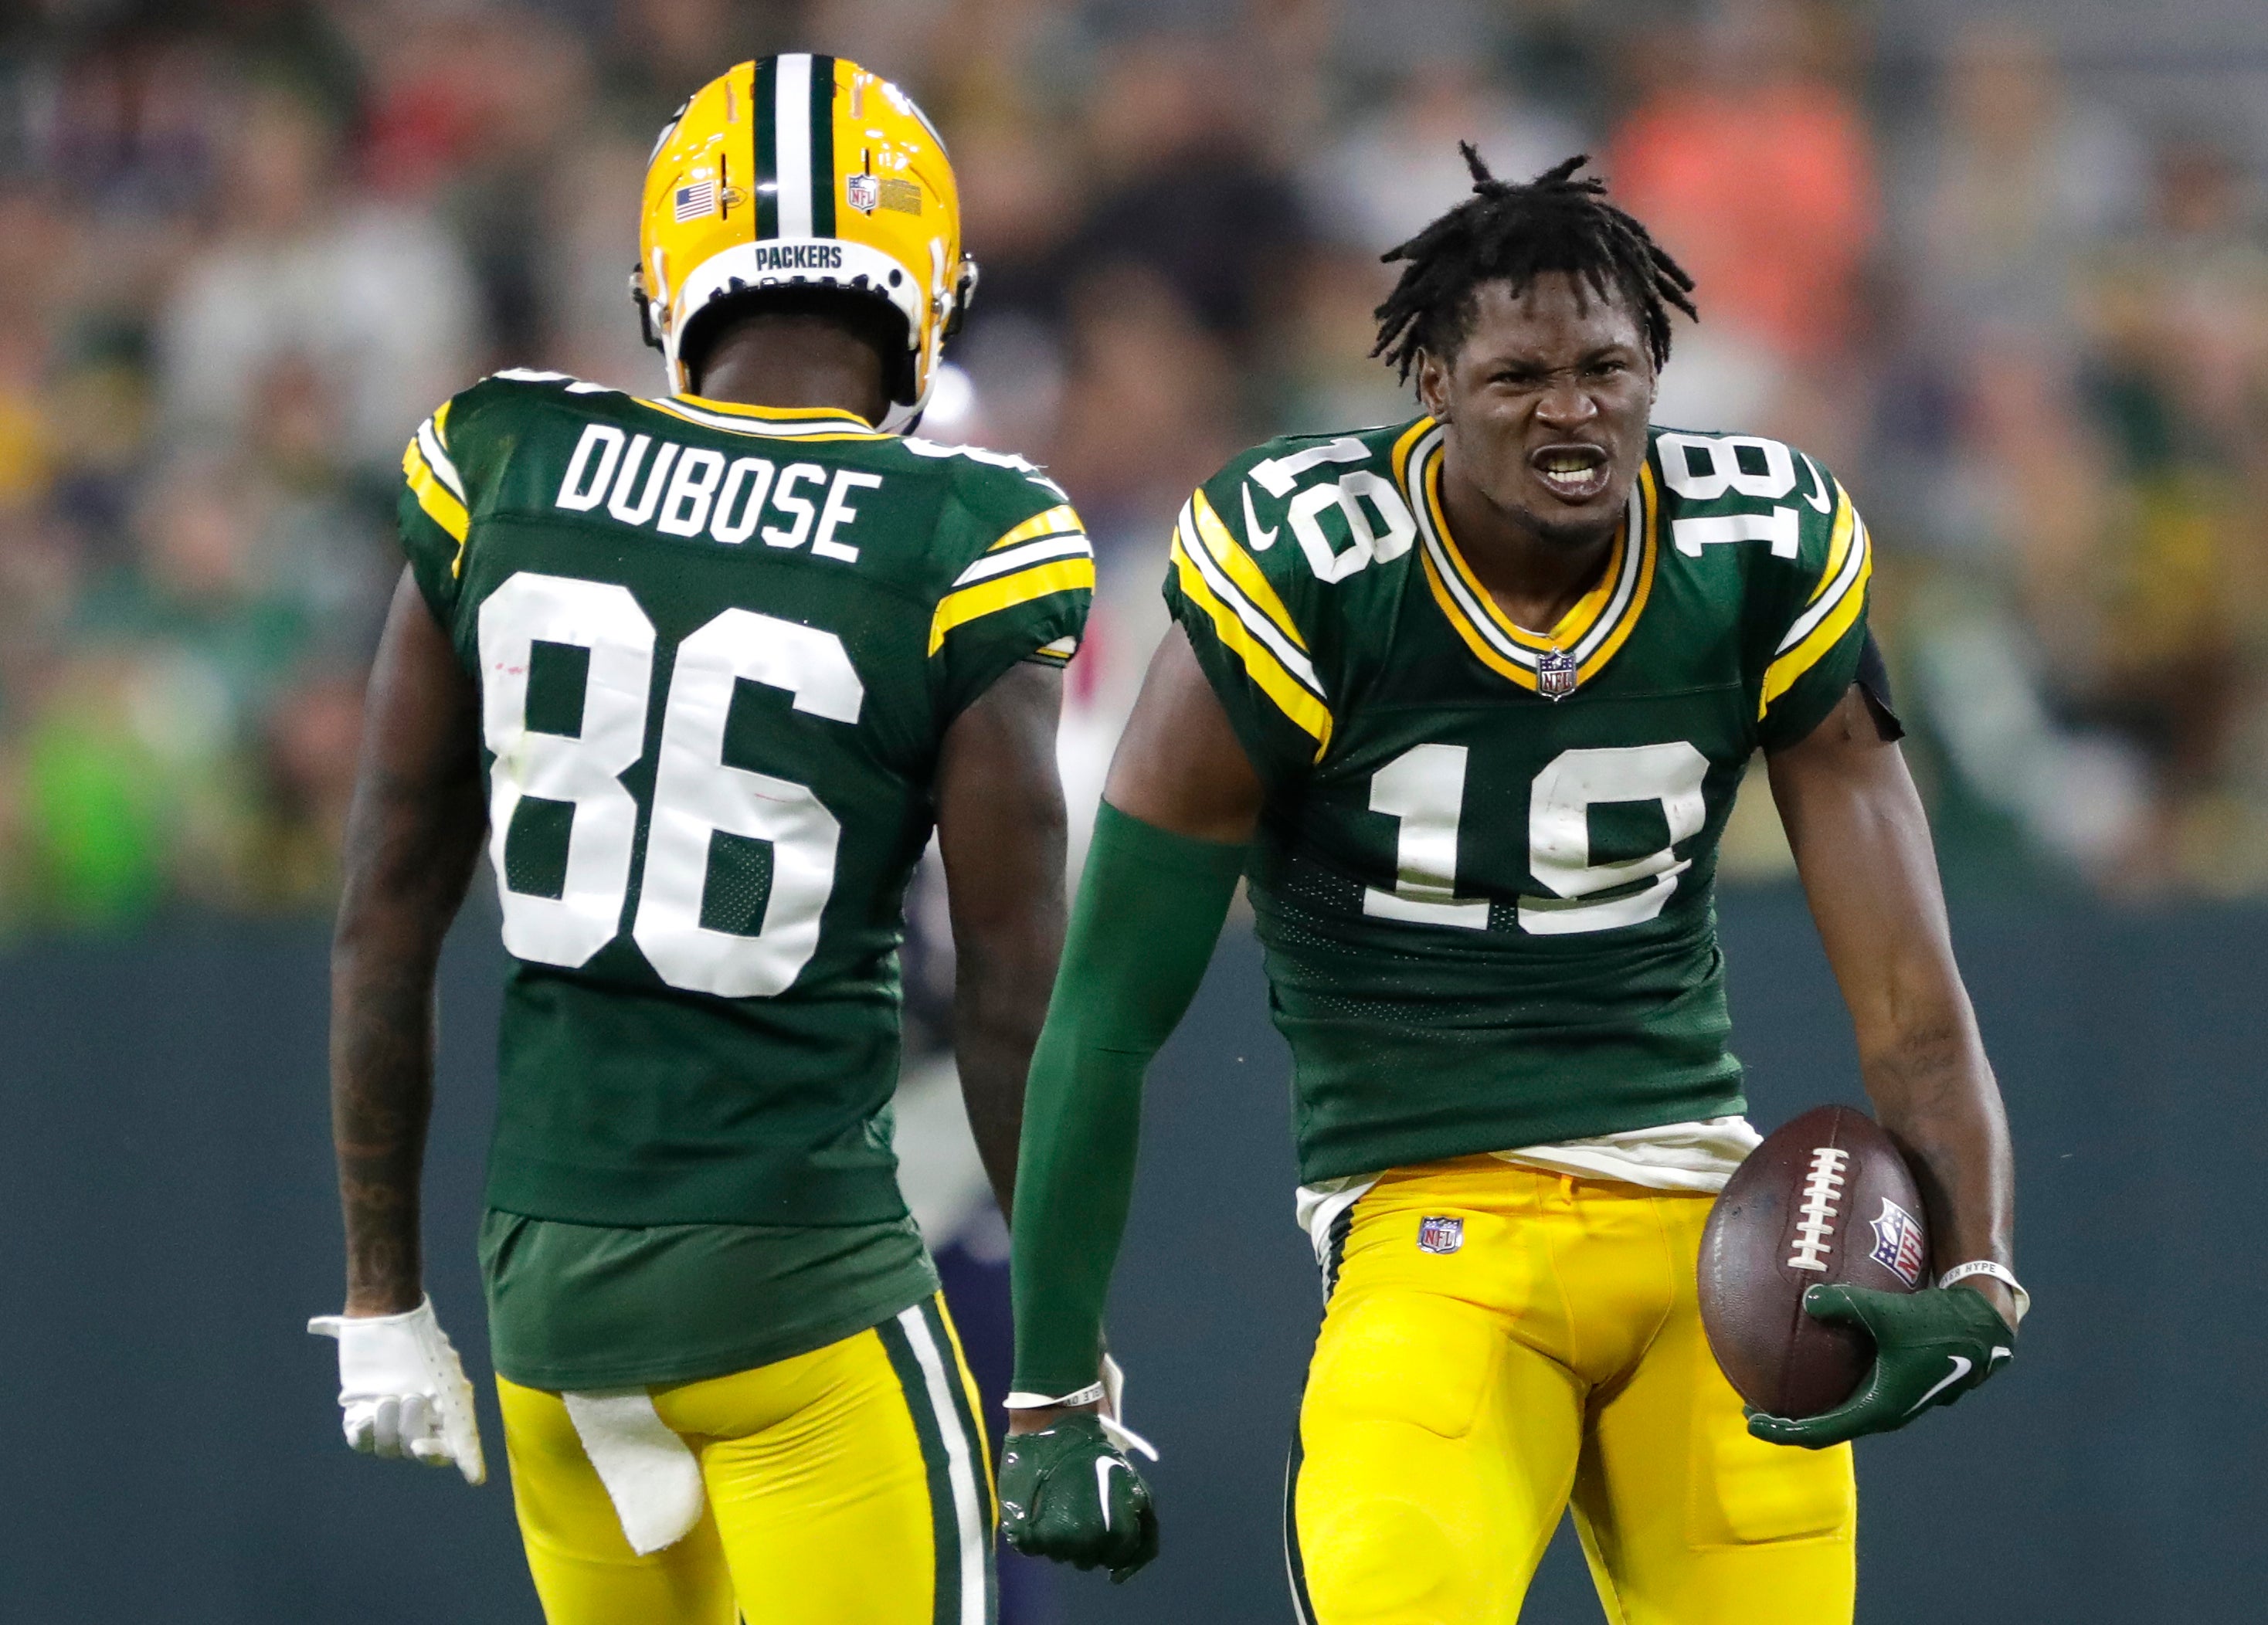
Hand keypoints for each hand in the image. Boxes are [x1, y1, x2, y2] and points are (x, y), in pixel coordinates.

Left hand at [308, 1295, 486, 1483]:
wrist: (386, 1317)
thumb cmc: (424, 1350)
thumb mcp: (451, 1392)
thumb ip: (464, 1435)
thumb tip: (476, 1481)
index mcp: (443, 1413)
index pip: (442, 1453)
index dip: (432, 1456)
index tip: (423, 1447)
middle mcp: (415, 1418)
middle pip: (411, 1450)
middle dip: (409, 1428)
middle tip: (410, 1396)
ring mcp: (387, 1416)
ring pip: (384, 1448)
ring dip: (385, 1426)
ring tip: (386, 1396)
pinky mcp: (359, 1410)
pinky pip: (359, 1441)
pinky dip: (361, 1433)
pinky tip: (363, 1417)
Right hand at [998, 1414, 1158, 1582]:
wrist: (1053, 1426)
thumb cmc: (1094, 1451)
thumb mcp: (1131, 1481)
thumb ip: (1141, 1518)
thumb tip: (1135, 1552)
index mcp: (1114, 1532)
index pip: (1120, 1559)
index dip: (1116, 1548)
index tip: (1107, 1532)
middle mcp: (1085, 1545)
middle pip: (1088, 1561)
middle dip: (1089, 1543)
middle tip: (1081, 1514)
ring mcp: (1052, 1544)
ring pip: (1061, 1556)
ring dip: (1062, 1540)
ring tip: (1059, 1509)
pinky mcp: (1024, 1536)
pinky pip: (1034, 1549)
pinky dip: (1036, 1536)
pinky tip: (1040, 1513)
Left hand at [1749, 1283, 2015, 1448]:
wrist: (1983, 1329)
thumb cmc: (1938, 1327)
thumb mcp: (1887, 1312)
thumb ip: (1845, 1304)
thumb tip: (1808, 1300)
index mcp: (1878, 1410)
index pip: (1817, 1433)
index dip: (1781, 1432)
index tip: (1751, 1422)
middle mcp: (1884, 1414)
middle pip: (1826, 1429)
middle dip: (1789, 1422)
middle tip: (1756, 1408)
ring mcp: (1894, 1402)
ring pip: (1844, 1412)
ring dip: (1812, 1406)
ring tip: (1782, 1385)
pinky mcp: (1901, 1386)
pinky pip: (1857, 1392)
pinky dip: (1832, 1385)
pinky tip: (1821, 1356)